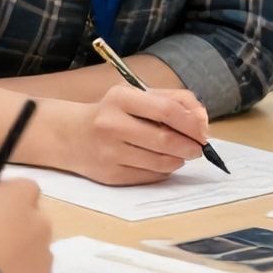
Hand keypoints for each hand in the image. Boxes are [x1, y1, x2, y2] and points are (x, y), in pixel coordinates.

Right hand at [45, 85, 207, 185]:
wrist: (69, 135)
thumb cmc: (113, 112)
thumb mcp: (138, 95)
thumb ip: (174, 100)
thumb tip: (203, 121)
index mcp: (121, 98)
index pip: (167, 110)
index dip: (191, 123)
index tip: (203, 131)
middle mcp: (111, 125)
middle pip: (165, 140)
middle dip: (190, 146)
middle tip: (199, 148)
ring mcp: (109, 153)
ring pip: (159, 162)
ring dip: (179, 160)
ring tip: (182, 154)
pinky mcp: (109, 175)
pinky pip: (148, 177)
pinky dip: (163, 171)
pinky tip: (163, 163)